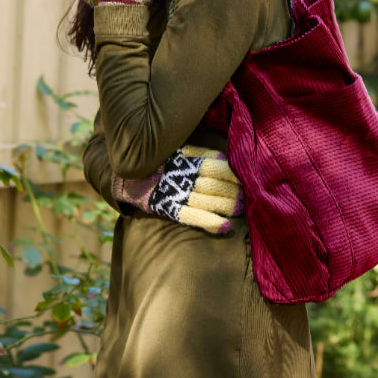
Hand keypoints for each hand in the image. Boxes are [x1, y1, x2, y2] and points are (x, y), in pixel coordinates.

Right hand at [111, 146, 243, 234]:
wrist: (127, 178)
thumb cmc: (160, 163)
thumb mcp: (178, 150)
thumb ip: (200, 153)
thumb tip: (224, 157)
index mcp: (187, 160)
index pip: (216, 166)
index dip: (233, 174)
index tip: (246, 177)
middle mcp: (183, 177)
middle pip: (216, 184)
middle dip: (235, 191)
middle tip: (249, 196)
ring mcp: (177, 194)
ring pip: (208, 200)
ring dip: (228, 206)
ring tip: (243, 209)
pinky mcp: (169, 209)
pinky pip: (192, 217)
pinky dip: (210, 222)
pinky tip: (225, 227)